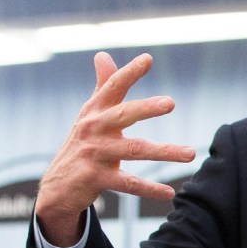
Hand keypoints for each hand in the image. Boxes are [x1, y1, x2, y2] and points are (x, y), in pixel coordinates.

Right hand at [34, 52, 195, 246]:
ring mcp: (95, 154)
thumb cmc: (82, 143)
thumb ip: (103, 85)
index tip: (148, 59)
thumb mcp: (90, 114)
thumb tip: (102, 54)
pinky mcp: (96, 179)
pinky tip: (169, 193)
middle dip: (146, 108)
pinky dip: (150, 189)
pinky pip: (129, 184)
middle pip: (124, 115)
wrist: (56, 187)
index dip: (129, 72)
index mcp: (95, 111)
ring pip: (134, 151)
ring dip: (164, 152)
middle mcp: (94, 129)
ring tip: (191, 154)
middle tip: (171, 102)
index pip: (113, 87)